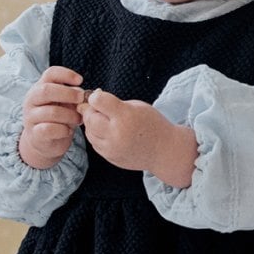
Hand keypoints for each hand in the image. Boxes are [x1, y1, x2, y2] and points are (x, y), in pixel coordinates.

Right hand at [18, 66, 84, 169]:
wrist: (43, 142)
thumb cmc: (57, 119)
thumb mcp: (65, 104)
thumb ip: (74, 96)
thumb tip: (87, 93)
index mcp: (40, 88)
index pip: (50, 73)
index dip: (66, 74)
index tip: (80, 80)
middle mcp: (32, 100)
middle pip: (46, 90)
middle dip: (68, 94)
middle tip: (81, 99)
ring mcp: (31, 117)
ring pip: (51, 112)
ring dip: (70, 115)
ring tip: (78, 119)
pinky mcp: (34, 133)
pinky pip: (49, 129)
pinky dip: (63, 130)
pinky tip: (68, 131)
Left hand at [81, 89, 196, 186]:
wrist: (164, 151)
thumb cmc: (152, 124)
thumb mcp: (137, 106)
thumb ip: (114, 103)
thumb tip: (92, 100)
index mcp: (125, 116)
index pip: (97, 101)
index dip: (95, 96)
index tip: (100, 96)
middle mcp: (116, 134)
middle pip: (89, 118)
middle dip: (91, 110)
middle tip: (99, 108)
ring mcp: (112, 148)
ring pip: (89, 132)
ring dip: (92, 124)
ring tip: (105, 120)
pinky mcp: (110, 157)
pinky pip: (95, 143)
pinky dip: (97, 135)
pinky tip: (108, 131)